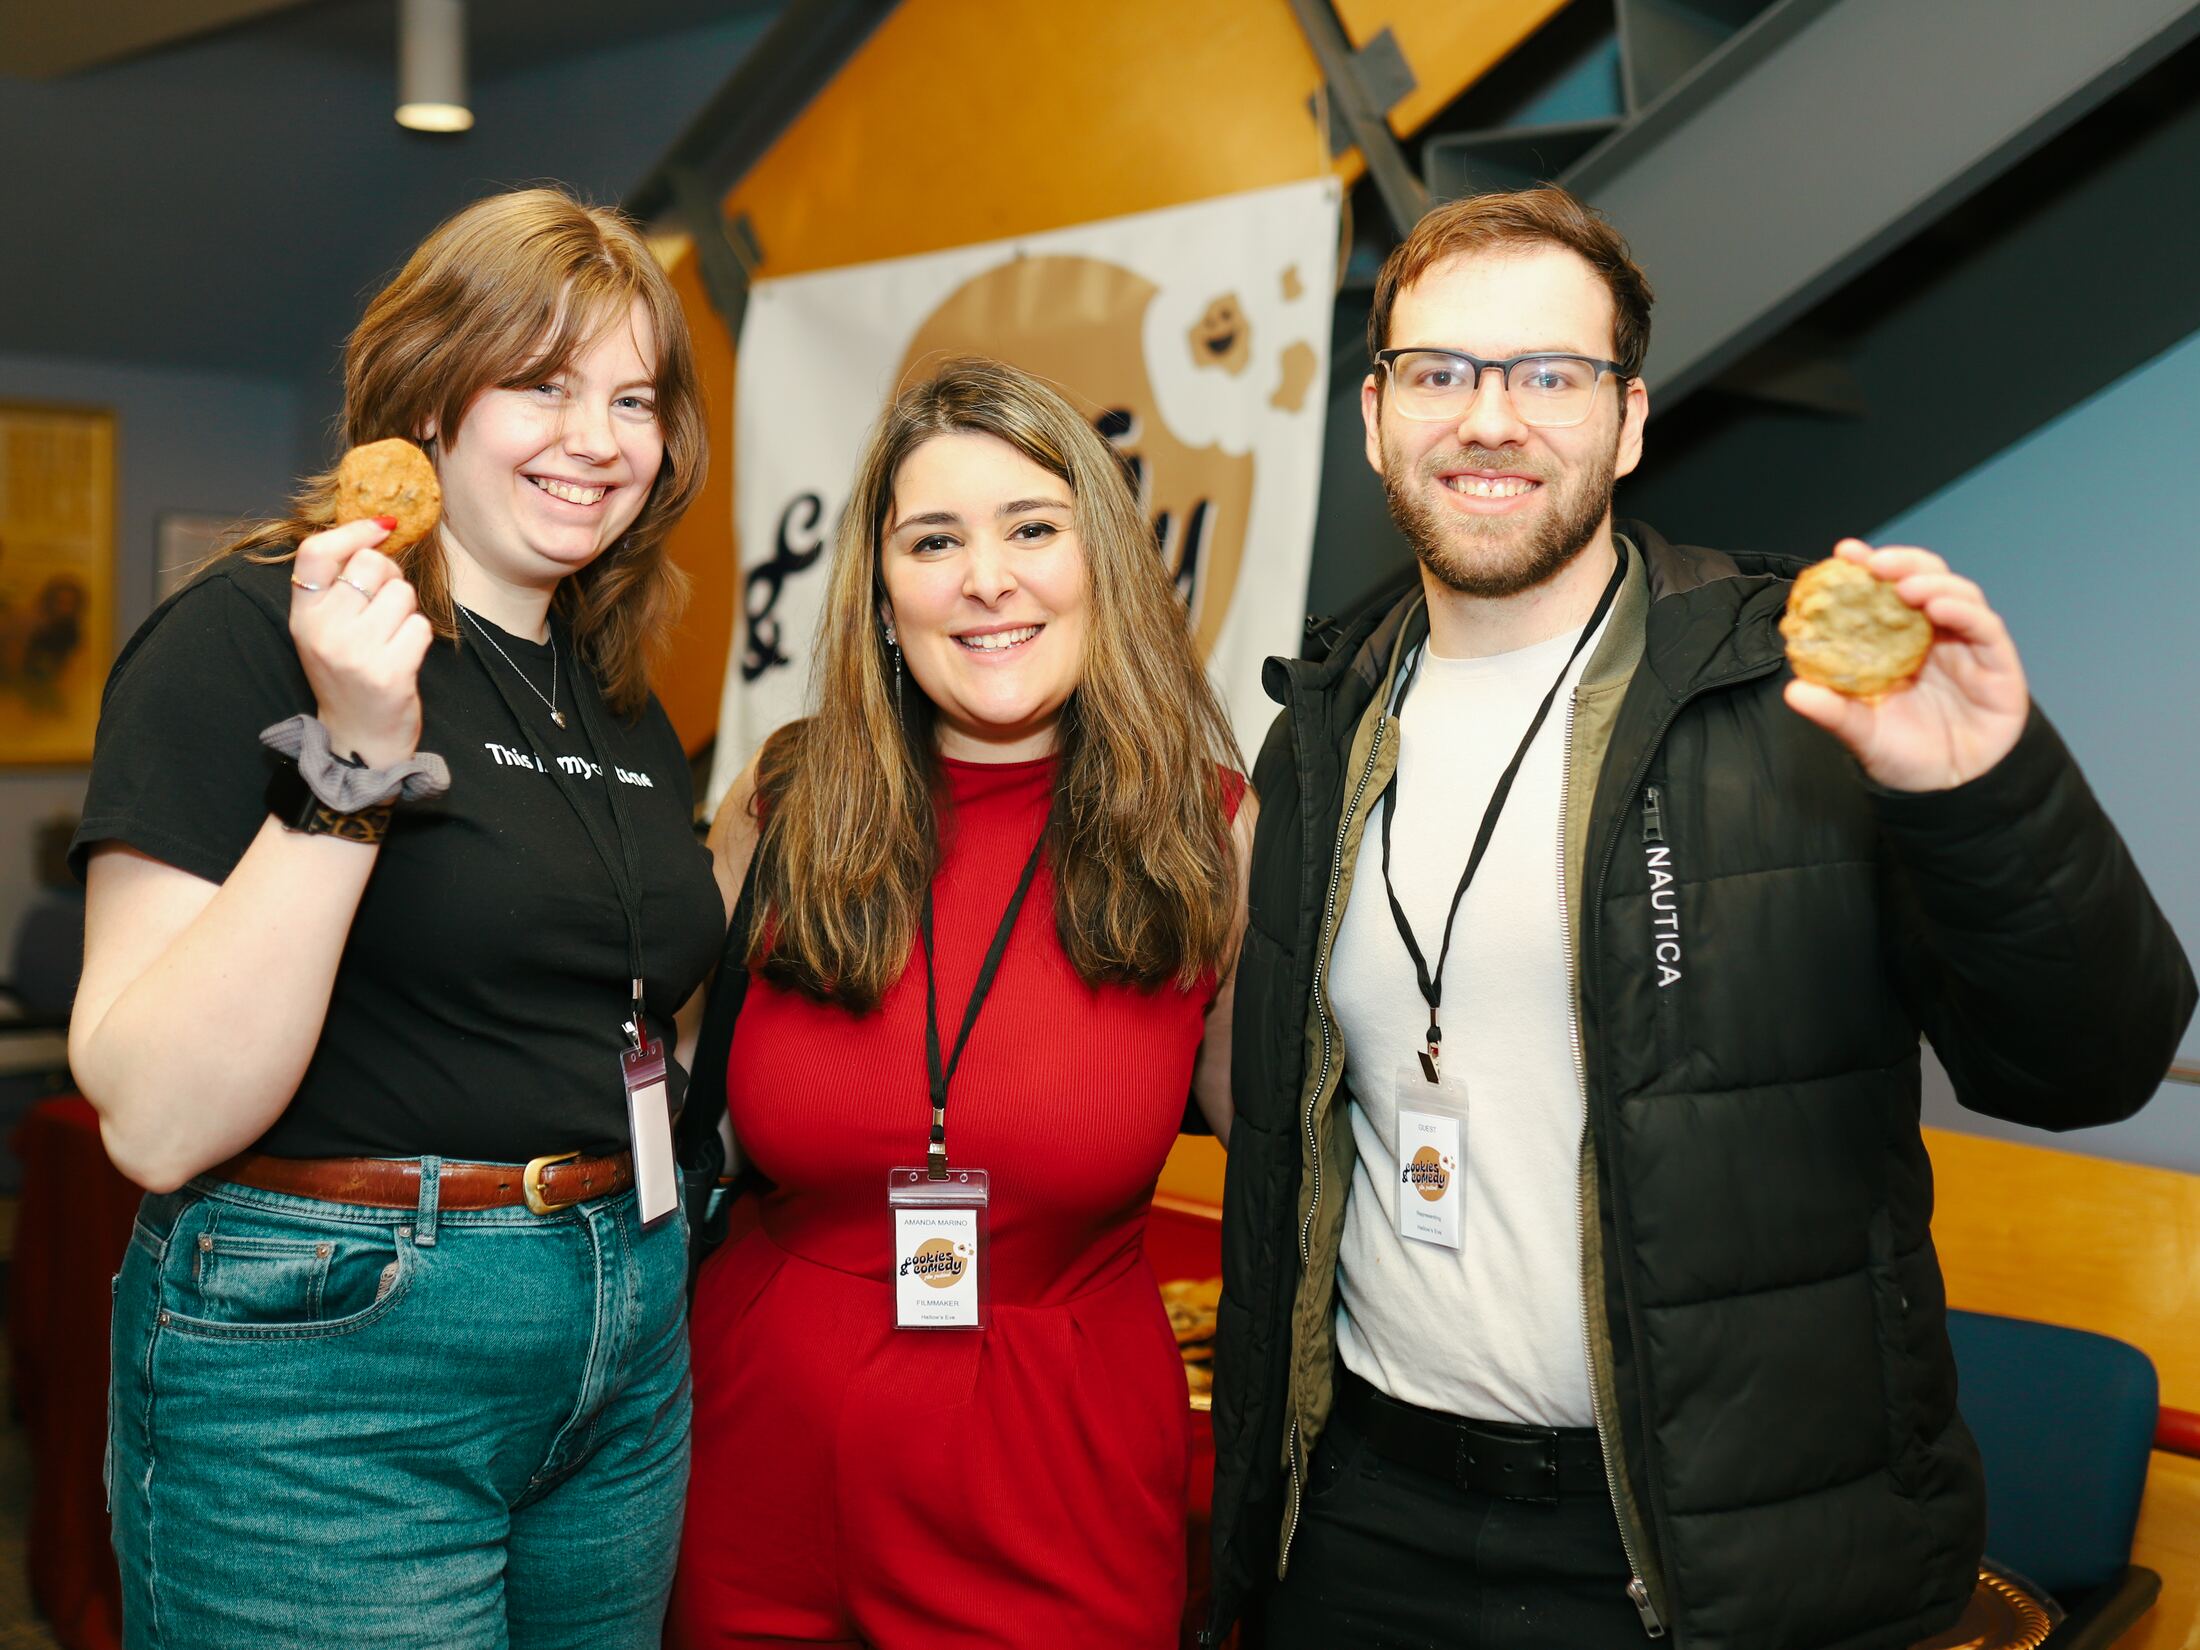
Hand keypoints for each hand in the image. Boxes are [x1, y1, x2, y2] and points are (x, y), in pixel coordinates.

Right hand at [288, 519, 433, 766]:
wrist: (359, 737)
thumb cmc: (349, 673)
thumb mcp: (326, 627)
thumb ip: (339, 584)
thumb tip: (379, 528)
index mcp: (302, 614)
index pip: (315, 552)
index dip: (353, 531)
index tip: (381, 529)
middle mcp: (323, 630)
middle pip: (372, 565)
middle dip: (390, 578)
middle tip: (385, 608)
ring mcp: (355, 652)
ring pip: (402, 593)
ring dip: (407, 610)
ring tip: (391, 636)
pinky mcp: (389, 672)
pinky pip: (421, 626)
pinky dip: (420, 637)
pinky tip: (403, 656)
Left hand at [1783, 539, 2028, 791]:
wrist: (1947, 792)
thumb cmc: (1904, 755)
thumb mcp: (1861, 733)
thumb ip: (1832, 712)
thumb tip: (1793, 691)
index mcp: (1897, 641)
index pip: (1886, 591)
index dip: (1869, 566)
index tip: (1845, 552)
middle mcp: (1933, 635)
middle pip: (1926, 580)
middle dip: (1903, 563)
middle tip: (1876, 563)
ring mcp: (1968, 646)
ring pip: (1959, 595)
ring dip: (1933, 583)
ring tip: (1906, 587)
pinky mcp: (1998, 664)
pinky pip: (1985, 629)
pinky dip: (1965, 612)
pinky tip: (1940, 608)